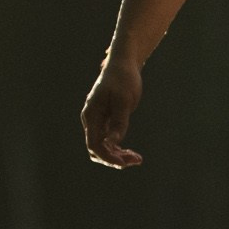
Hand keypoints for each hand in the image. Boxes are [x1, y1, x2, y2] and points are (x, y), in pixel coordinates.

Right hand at [81, 50, 144, 168]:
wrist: (123, 64)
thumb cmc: (123, 79)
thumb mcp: (124, 100)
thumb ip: (118, 122)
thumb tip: (112, 142)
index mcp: (92, 115)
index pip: (94, 144)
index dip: (107, 156)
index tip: (124, 163)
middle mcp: (91, 120)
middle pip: (97, 149)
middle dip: (114, 158)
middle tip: (136, 160)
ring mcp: (98, 121)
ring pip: (103, 147)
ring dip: (118, 156)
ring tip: (137, 159)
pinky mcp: (106, 120)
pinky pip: (109, 140)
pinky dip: (119, 148)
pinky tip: (132, 153)